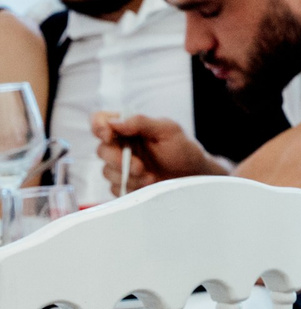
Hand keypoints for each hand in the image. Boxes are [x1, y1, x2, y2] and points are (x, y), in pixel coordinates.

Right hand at [91, 113, 223, 192]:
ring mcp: (121, 165)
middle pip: (101, 150)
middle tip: (139, 167)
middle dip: (118, 160)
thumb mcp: (168, 129)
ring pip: (107, 171)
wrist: (194, 174)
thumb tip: (115, 122)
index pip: (100, 121)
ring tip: (151, 178)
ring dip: (128, 177)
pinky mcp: (125, 183)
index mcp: (128, 128)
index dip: (98, 127)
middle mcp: (121, 145)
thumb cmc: (183, 148)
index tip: (108, 136)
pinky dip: (131, 187)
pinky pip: (115, 187)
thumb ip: (141, 122)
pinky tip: (148, 185)